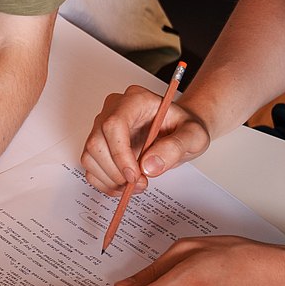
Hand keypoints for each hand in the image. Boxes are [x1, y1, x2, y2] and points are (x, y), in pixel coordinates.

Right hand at [81, 85, 210, 194]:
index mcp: (136, 100)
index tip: (135, 175)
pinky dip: (105, 182)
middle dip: (116, 171)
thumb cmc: (184, 128)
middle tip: (140, 183)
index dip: (120, 153)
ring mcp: (102, 126)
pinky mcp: (99, 144)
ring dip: (110, 179)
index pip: (114, 124)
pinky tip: (124, 185)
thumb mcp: (194, 136)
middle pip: (97, 142)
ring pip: (90, 157)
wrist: (178, 131)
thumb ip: (176, 147)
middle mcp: (113, 110)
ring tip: (136, 185)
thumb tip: (148, 166)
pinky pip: (90, 166)